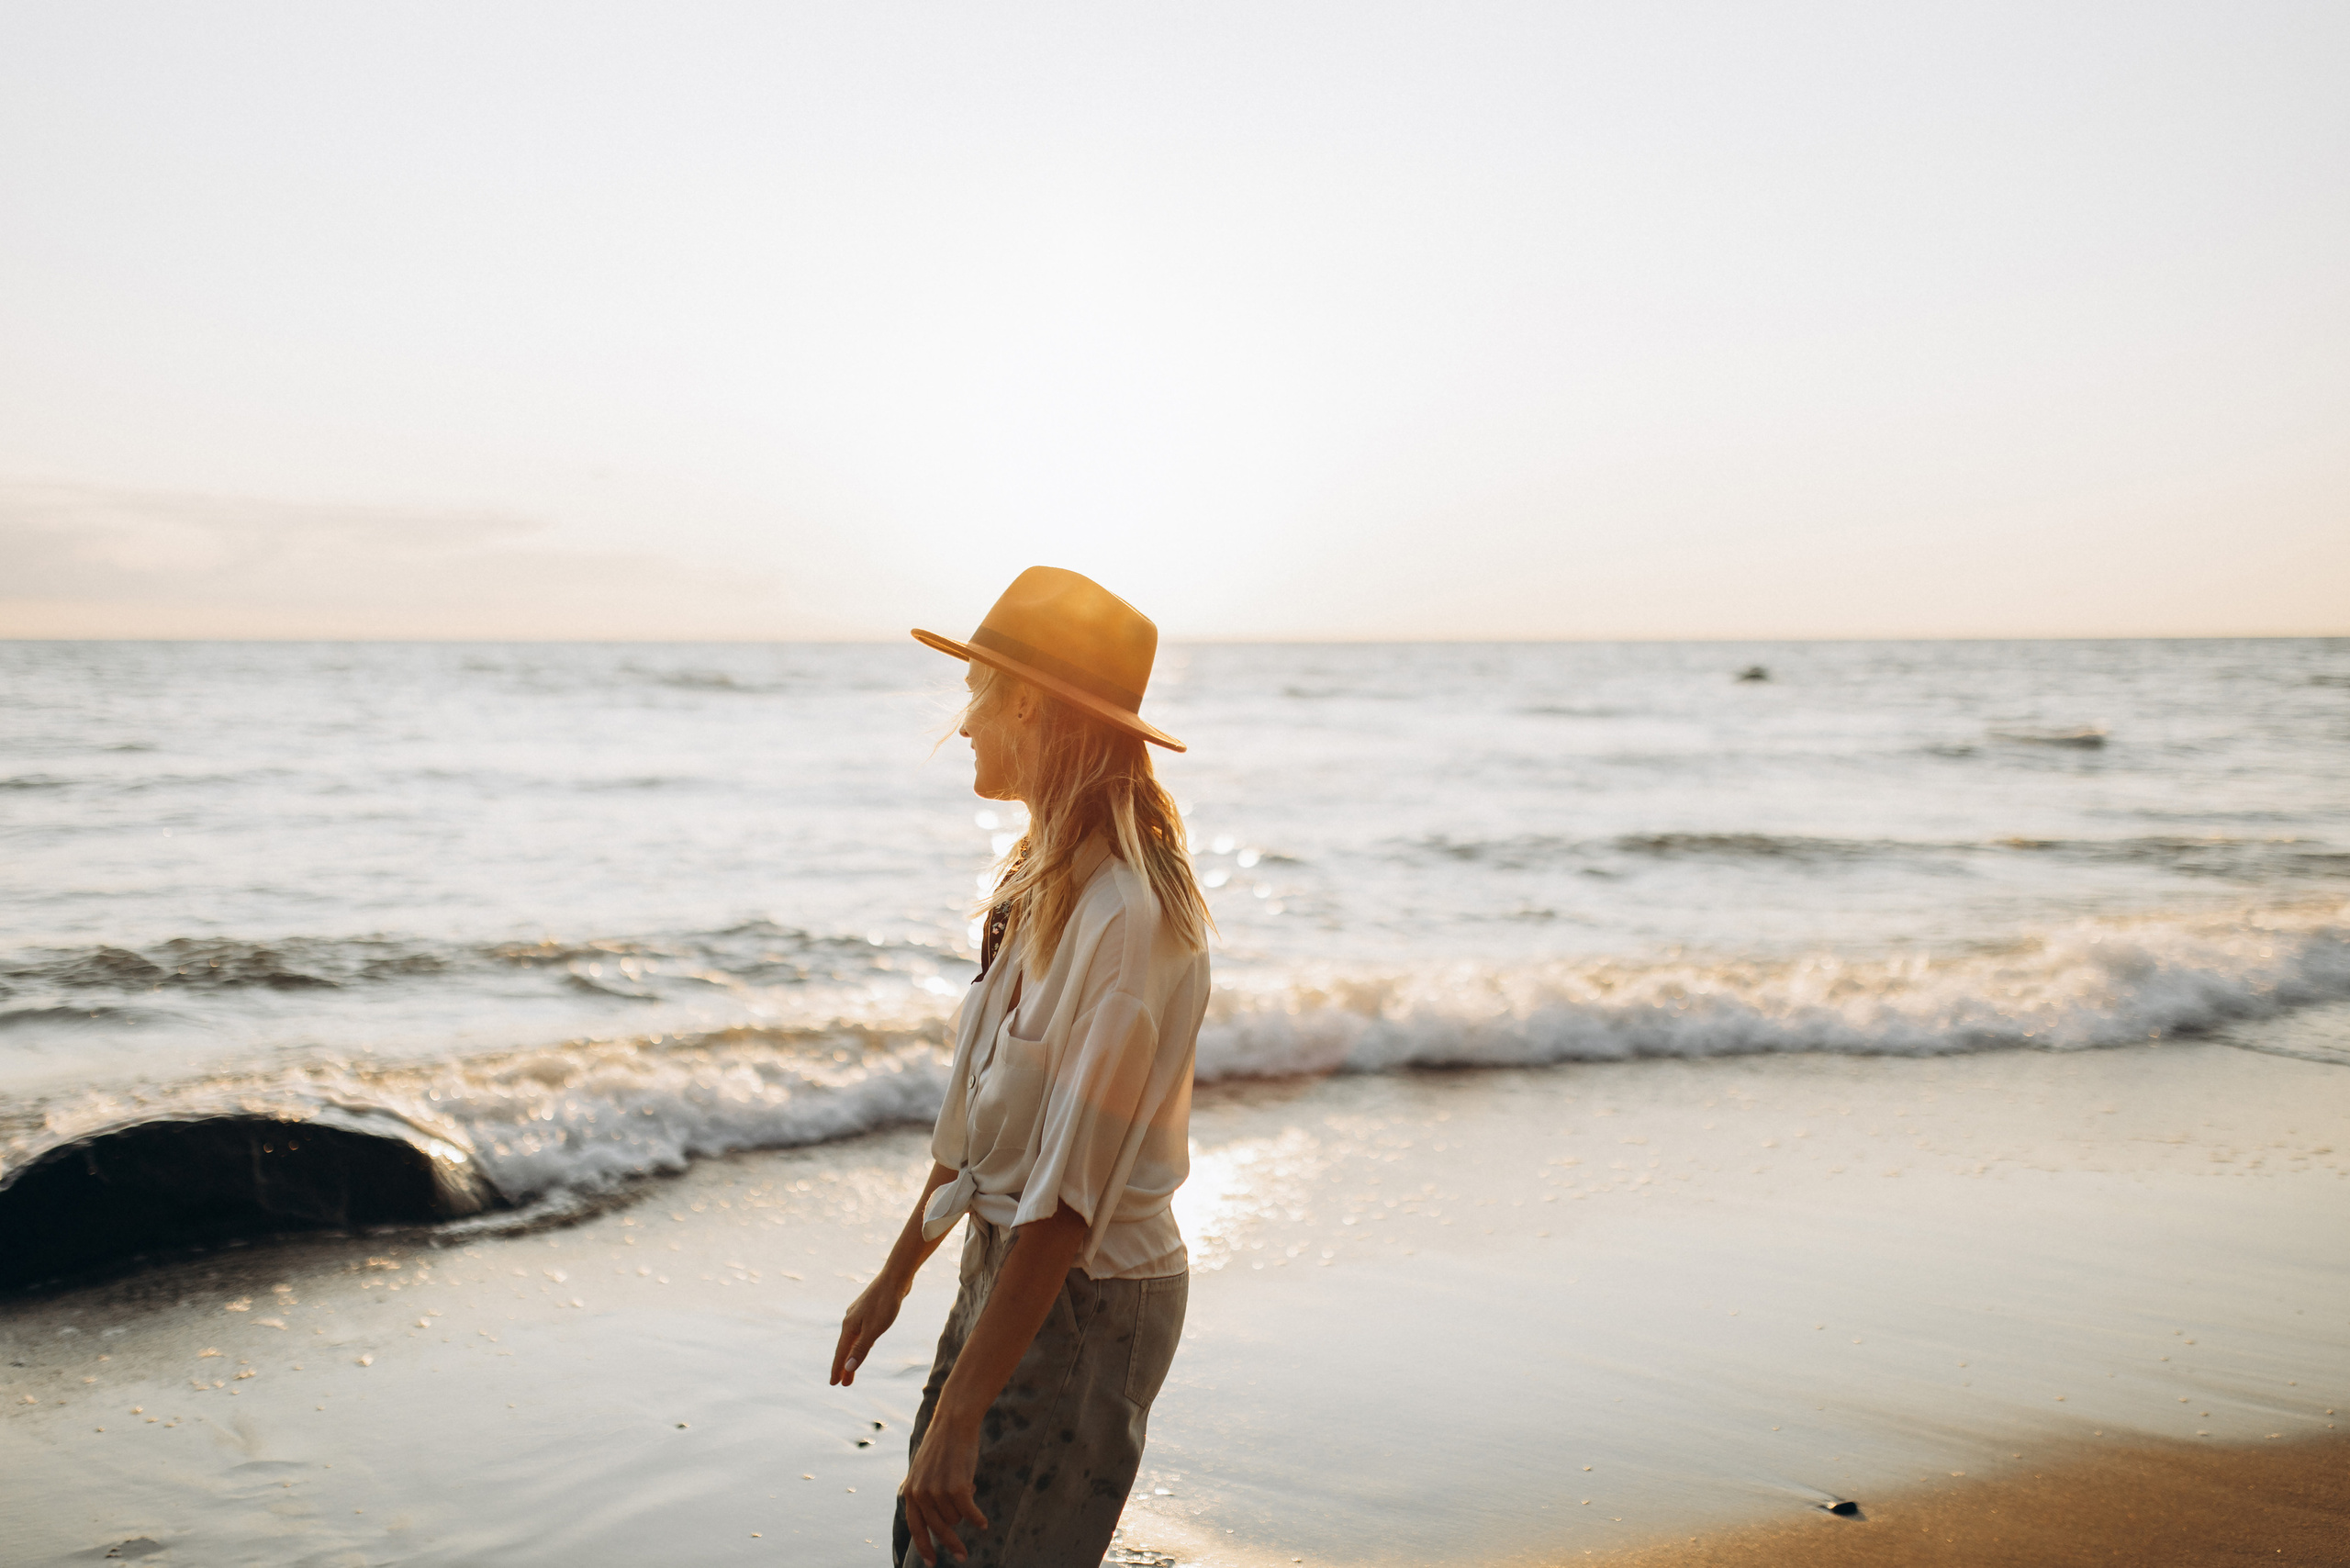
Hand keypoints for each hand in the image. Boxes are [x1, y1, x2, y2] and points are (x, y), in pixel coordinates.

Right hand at [830, 1274, 902, 1386]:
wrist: (895, 1278)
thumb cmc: (886, 1303)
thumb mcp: (874, 1330)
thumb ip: (861, 1349)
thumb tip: (848, 1368)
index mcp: (849, 1327)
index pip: (841, 1353)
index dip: (838, 1370)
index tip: (833, 1384)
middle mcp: (850, 1321)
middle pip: (845, 1348)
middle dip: (845, 1366)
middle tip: (844, 1384)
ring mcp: (858, 1315)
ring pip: (853, 1340)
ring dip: (852, 1355)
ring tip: (852, 1368)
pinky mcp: (867, 1310)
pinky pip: (860, 1332)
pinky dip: (859, 1343)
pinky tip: (864, 1344)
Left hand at [899, 1410, 987, 1565]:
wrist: (954, 1422)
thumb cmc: (942, 1445)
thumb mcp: (923, 1470)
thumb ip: (923, 1492)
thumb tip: (933, 1518)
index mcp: (911, 1491)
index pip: (916, 1528)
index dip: (924, 1547)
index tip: (932, 1563)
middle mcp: (921, 1494)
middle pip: (939, 1530)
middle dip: (952, 1545)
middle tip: (963, 1557)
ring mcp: (938, 1492)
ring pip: (956, 1519)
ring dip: (964, 1510)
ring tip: (967, 1488)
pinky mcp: (956, 1488)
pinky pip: (970, 1514)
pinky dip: (977, 1519)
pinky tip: (983, 1523)